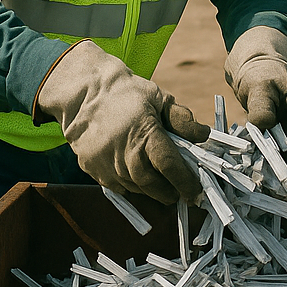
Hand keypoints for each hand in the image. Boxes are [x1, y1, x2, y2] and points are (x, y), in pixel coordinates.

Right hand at [35, 40, 207, 203]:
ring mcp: (105, 164)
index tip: (196, 192)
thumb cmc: (126, 93)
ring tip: (164, 186)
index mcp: (144, 133)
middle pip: (152, 185)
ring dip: (152, 191)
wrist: (83, 93)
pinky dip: (133, 188)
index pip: (169, 166)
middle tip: (182, 193)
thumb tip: (204, 135)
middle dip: (170, 193)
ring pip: (135, 188)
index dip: (185, 182)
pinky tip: (142, 181)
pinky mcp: (93, 169)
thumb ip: (181, 119)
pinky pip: (118, 187)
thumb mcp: (159, 97)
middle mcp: (123, 153)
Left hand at [225, 26, 286, 172]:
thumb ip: (261, 103)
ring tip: (264, 185)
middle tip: (275, 187)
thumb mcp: (259, 85)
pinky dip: (272, 168)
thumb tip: (262, 124)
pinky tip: (257, 176)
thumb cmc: (261, 75)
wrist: (259, 73)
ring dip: (281, 172)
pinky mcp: (284, 143)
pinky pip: (282, 159)